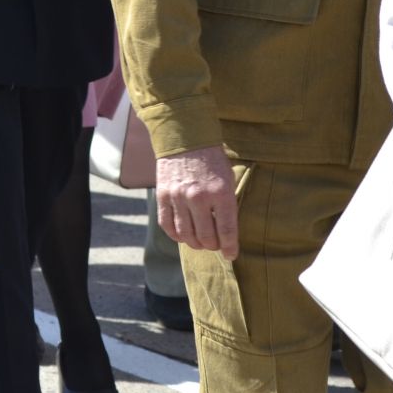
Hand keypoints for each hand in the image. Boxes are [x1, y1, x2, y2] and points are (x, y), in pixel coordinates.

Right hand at [156, 144, 238, 259]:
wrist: (186, 138)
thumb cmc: (212, 160)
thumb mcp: (228, 179)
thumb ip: (227, 205)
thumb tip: (226, 233)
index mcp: (221, 193)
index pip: (227, 231)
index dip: (229, 247)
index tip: (230, 254)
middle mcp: (199, 197)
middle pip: (206, 237)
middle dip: (212, 246)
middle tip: (215, 245)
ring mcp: (178, 197)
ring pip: (186, 235)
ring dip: (194, 243)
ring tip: (200, 241)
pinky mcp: (163, 195)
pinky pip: (167, 225)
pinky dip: (175, 235)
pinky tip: (182, 234)